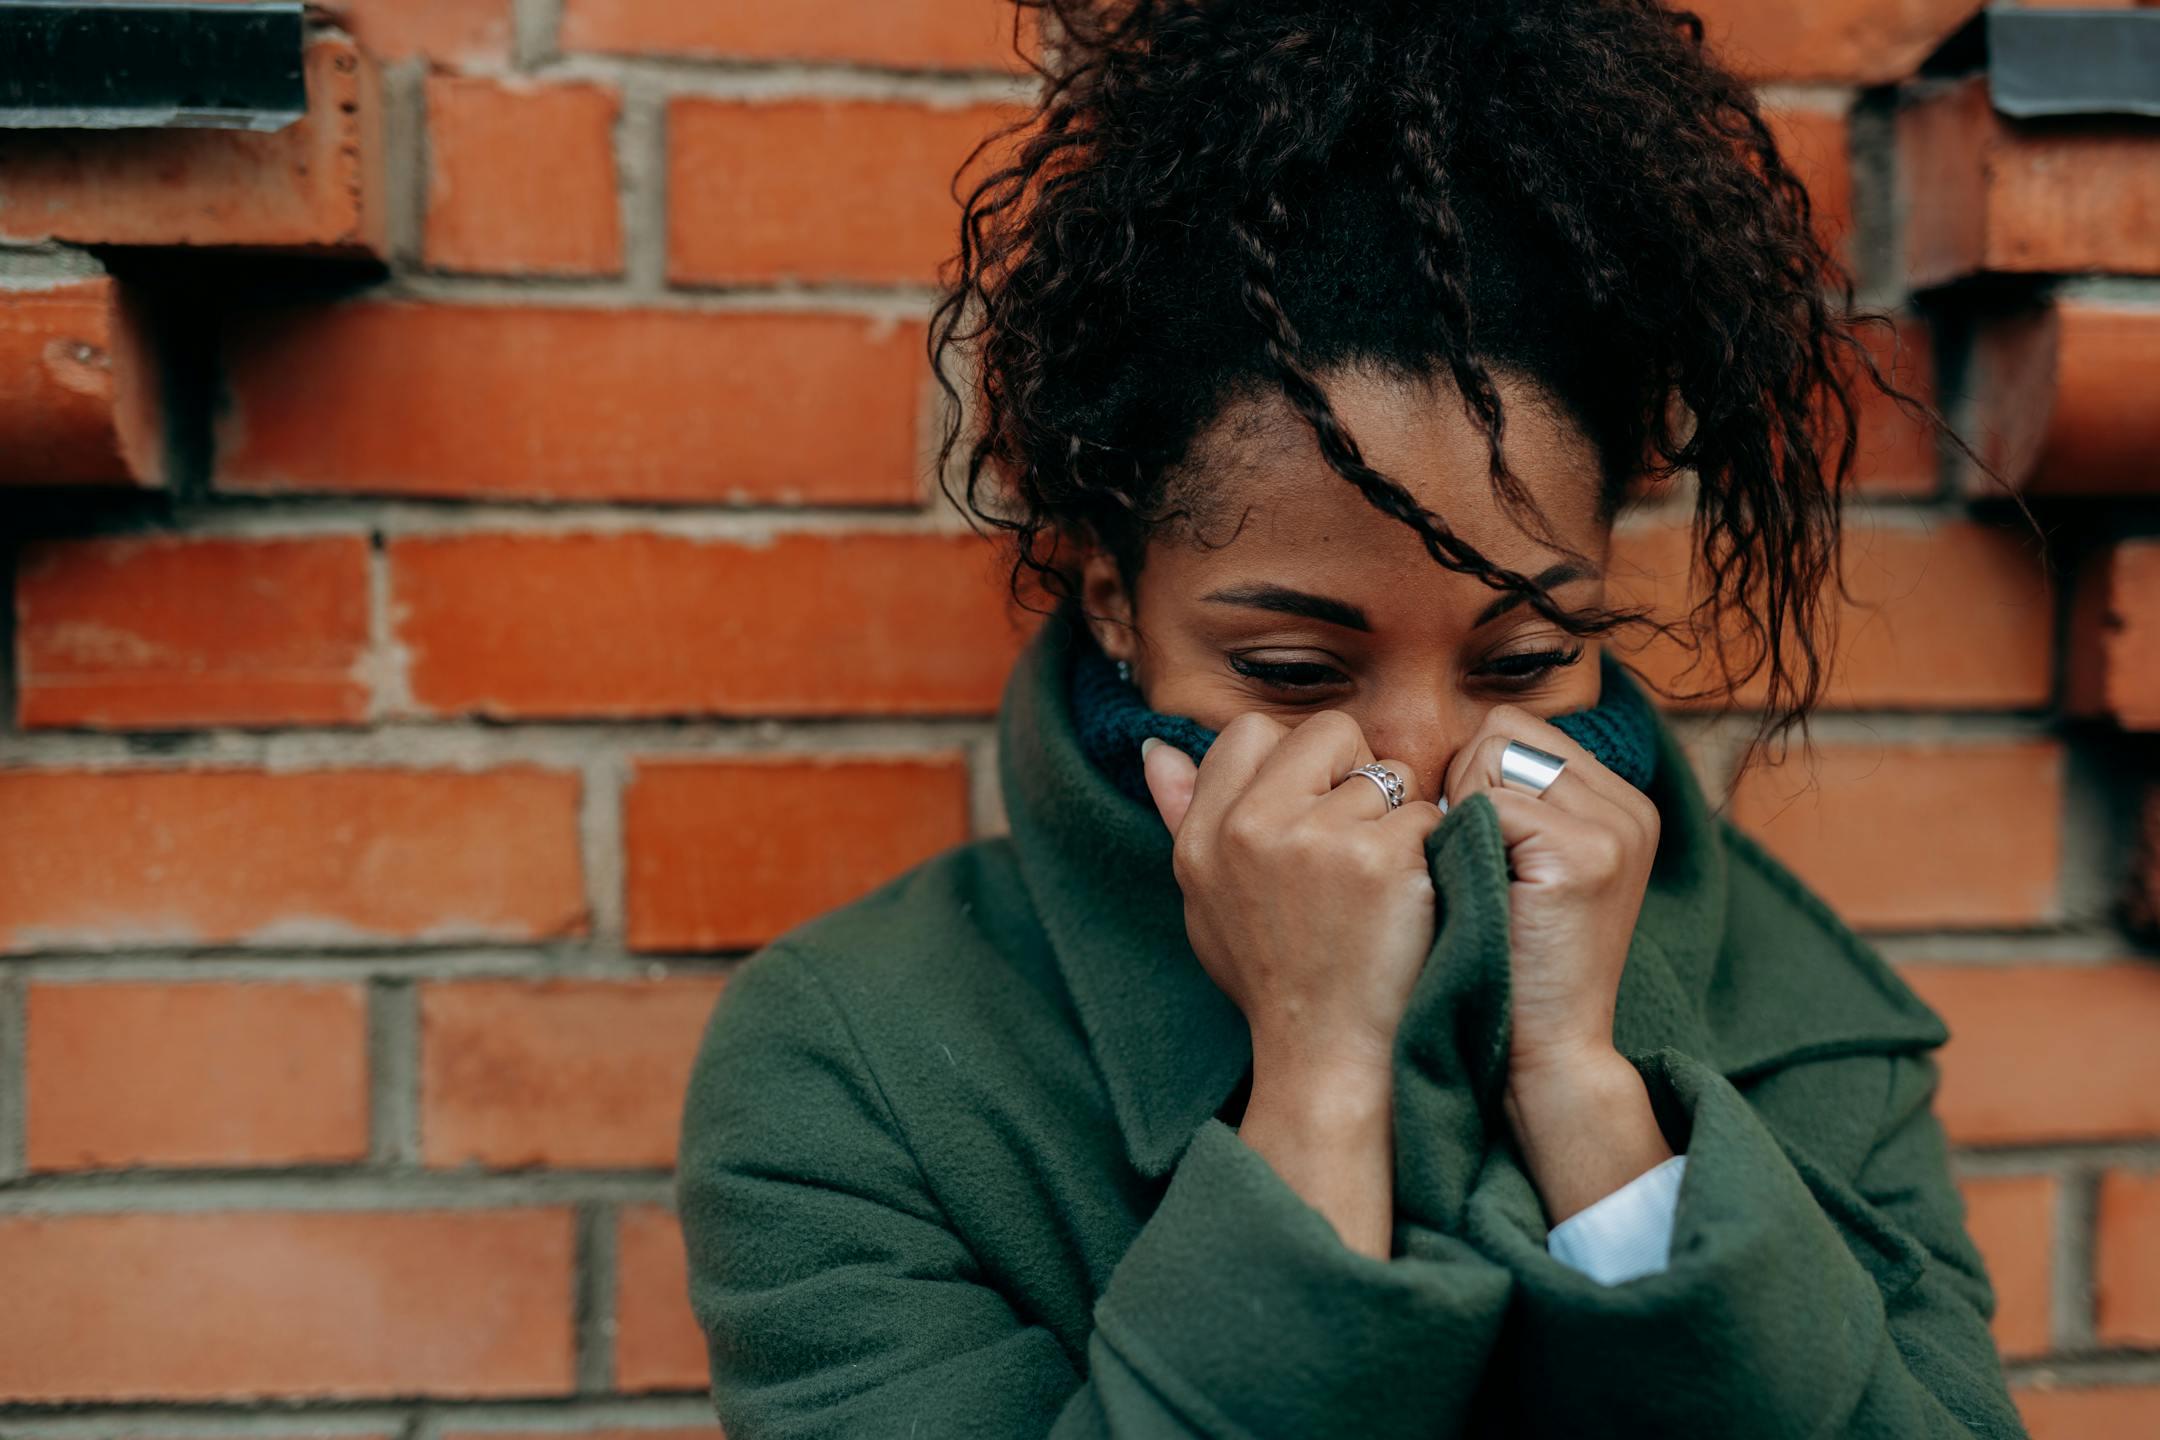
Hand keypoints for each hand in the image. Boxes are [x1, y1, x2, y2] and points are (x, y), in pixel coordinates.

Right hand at [1142, 710, 1446, 1086]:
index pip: (1250, 733)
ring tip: (1377, 887)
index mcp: (1204, 836)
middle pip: (1330, 732)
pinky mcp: (1383, 859)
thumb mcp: (1204, 899)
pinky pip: (1429, 814)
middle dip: (1356, 774)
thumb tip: (1157, 749)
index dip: (1294, 761)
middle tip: (1355, 844)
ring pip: (1390, 776)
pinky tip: (1408, 902)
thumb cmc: (1270, 975)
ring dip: (1397, 822)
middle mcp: (1251, 828)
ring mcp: (1319, 840)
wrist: (1325, 1053)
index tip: (1309, 811)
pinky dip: (1431, 853)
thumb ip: (1182, 816)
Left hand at [1441, 704, 1660, 1087]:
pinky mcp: (1587, 853)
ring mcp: (1616, 827)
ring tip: (1484, 881)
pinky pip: (1487, 802)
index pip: (1514, 730)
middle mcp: (1631, 806)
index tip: (1477, 850)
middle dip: (1463, 788)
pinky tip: (1486, 898)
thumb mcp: (1520, 867)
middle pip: (1501, 731)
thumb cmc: (1506, 959)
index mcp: (1619, 804)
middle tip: (1475, 865)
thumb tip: (1445, 750)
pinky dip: (1464, 845)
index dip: (1470, 781)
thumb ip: (1509, 801)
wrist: (1544, 1053)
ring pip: (1491, 755)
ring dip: (1461, 813)